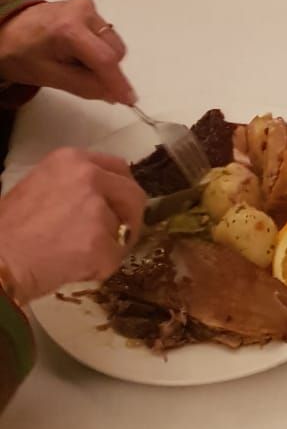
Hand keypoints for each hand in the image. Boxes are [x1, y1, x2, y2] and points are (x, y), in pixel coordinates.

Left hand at [0, 0, 132, 104]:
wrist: (6, 30)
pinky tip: (77, 52)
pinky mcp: (88, 7)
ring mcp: (87, 6)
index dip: (118, 82)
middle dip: (106, 71)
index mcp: (69, 28)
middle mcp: (84, 11)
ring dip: (102, 60)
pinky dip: (98, 49)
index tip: (129, 99)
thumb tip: (113, 94)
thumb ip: (84, 86)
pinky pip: (106, 34)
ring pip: (113, 42)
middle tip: (84, 81)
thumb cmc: (21, 54)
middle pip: (114, 49)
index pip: (104, 59)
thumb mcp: (49, 77)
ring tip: (75, 64)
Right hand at [0, 148, 145, 301]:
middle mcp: (88, 175)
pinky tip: (74, 270)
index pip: (117, 168)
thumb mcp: (40, 186)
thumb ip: (72, 185)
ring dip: (109, 246)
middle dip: (128, 217)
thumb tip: (98, 202)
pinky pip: (114, 258)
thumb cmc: (9, 230)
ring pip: (123, 229)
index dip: (120, 191)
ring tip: (78, 257)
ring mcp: (96, 207)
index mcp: (72, 159)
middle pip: (132, 193)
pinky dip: (100, 269)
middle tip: (116, 237)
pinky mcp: (99, 241)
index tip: (117, 207)